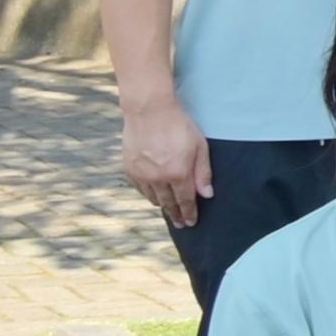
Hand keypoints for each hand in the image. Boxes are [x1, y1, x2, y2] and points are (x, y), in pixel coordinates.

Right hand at [121, 95, 211, 229]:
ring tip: (169, 210)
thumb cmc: (179, 125)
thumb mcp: (199, 147)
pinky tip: (153, 195)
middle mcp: (158, 178)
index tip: (191, 223)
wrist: (149, 111)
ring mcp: (141, 174)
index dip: (189, 214)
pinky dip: (148, 194)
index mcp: (178, 174)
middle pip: (168, 203)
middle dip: (176, 215)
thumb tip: (206, 195)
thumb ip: (203, 173)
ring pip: (153, 197)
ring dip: (162, 205)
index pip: (185, 201)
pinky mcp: (129, 168)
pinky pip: (140, 188)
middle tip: (181, 224)